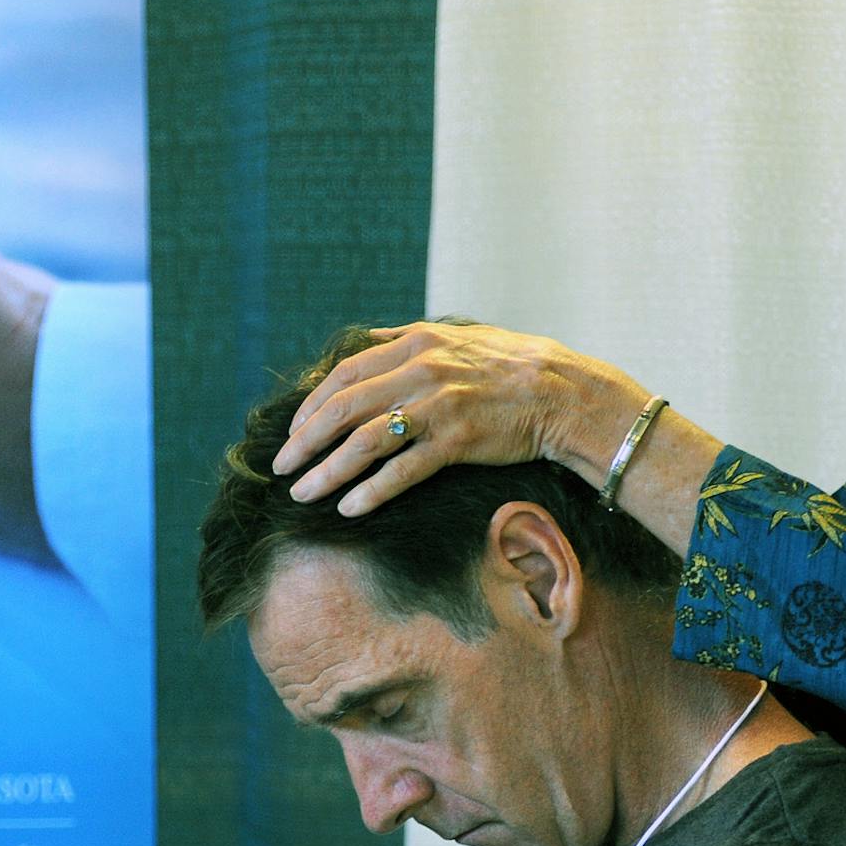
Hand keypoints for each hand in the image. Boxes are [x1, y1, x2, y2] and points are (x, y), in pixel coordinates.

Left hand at [272, 321, 644, 515]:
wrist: (564, 391)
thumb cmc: (511, 366)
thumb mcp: (457, 337)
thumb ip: (409, 341)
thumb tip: (367, 343)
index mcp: (415, 343)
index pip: (344, 373)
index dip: (311, 403)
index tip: (293, 429)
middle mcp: (420, 371)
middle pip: (343, 407)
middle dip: (305, 440)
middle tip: (282, 467)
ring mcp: (438, 407)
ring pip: (365, 442)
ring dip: (327, 471)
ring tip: (303, 494)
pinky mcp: (458, 441)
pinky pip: (403, 471)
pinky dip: (371, 491)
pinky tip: (350, 509)